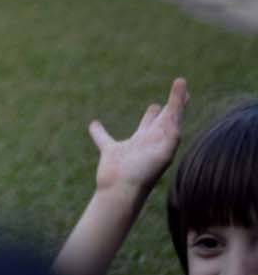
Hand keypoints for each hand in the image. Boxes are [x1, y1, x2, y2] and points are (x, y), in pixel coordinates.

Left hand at [91, 77, 186, 196]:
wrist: (118, 189)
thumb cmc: (115, 172)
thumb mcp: (108, 146)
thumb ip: (101, 135)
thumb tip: (93, 124)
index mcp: (142, 139)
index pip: (152, 121)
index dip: (157, 110)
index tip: (160, 99)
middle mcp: (153, 141)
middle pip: (166, 118)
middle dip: (175, 103)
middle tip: (182, 86)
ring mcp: (160, 146)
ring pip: (172, 120)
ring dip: (177, 103)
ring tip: (181, 86)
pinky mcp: (165, 154)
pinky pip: (174, 134)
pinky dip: (175, 120)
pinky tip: (177, 107)